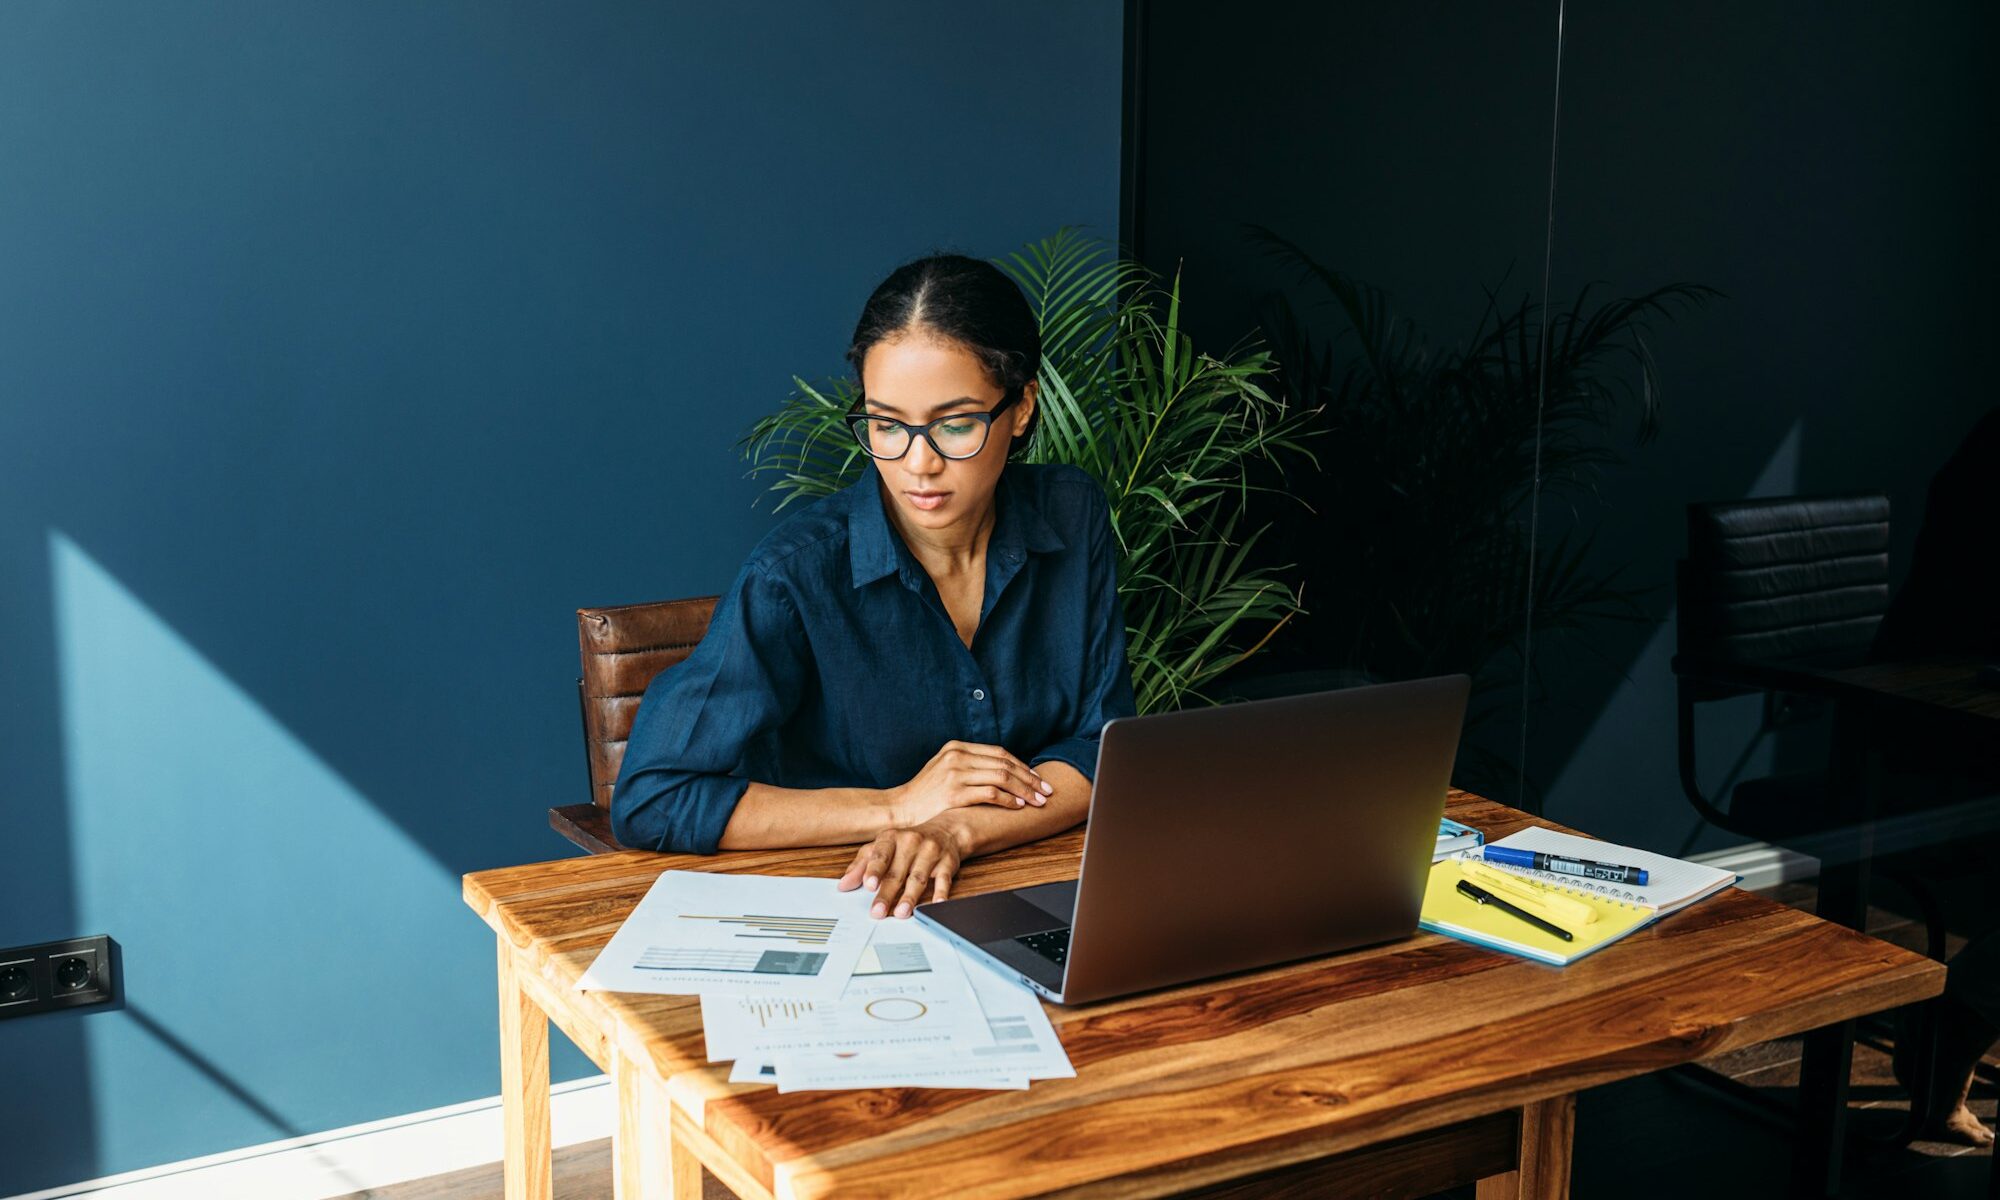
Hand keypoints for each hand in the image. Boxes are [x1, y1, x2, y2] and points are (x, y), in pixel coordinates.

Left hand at [836, 818, 970, 918]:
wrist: (946, 830)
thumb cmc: (907, 842)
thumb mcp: (882, 847)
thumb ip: (861, 865)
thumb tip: (843, 885)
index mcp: (891, 838)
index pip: (881, 854)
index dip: (874, 870)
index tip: (868, 885)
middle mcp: (911, 842)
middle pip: (897, 872)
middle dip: (887, 894)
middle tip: (877, 912)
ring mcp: (930, 852)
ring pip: (918, 878)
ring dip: (909, 897)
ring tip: (901, 913)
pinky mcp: (947, 864)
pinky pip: (943, 880)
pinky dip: (939, 894)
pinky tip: (935, 905)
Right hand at [887, 739, 1054, 826]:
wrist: (899, 808)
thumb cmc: (925, 794)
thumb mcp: (944, 769)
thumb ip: (969, 765)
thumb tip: (1001, 771)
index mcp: (956, 747)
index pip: (999, 753)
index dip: (1022, 766)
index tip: (1037, 778)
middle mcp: (957, 756)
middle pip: (1005, 763)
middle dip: (1030, 778)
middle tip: (1047, 791)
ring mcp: (955, 774)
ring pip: (1001, 777)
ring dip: (1024, 790)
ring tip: (1038, 801)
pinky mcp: (954, 793)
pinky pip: (990, 793)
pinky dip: (1008, 799)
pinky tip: (1018, 806)